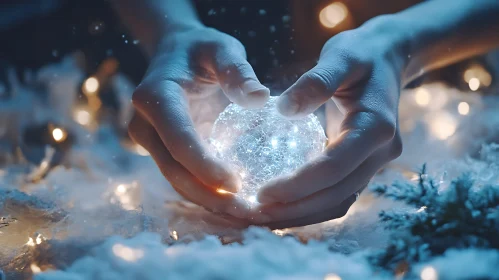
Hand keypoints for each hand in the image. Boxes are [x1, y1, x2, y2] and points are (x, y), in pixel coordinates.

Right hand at [128, 26, 268, 218]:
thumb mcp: (221, 49)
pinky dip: (207, 193)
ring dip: (209, 201)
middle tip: (247, 212)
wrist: (175, 53)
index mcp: (155, 97)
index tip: (238, 185)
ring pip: (177, 181)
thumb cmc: (201, 49)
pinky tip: (235, 203)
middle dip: (210, 195)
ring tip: (245, 214)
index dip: (205, 167)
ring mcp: (151, 140)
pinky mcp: (163, 151)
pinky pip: (184, 177)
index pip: (179, 140)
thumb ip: (237, 71)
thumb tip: (260, 99)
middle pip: (175, 170)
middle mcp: (145, 124)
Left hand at [254, 18, 404, 227]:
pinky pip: (337, 194)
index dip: (297, 186)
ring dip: (301, 214)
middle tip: (255, 213)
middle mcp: (381, 152)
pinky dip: (309, 204)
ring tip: (263, 216)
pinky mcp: (364, 165)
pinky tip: (281, 204)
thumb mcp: (339, 57)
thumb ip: (315, 82)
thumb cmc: (360, 54)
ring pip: (338, 202)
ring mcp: (375, 162)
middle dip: (295, 210)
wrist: (387, 59)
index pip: (334, 168)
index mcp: (376, 127)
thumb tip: (282, 109)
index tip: (261, 194)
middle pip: (337, 196)